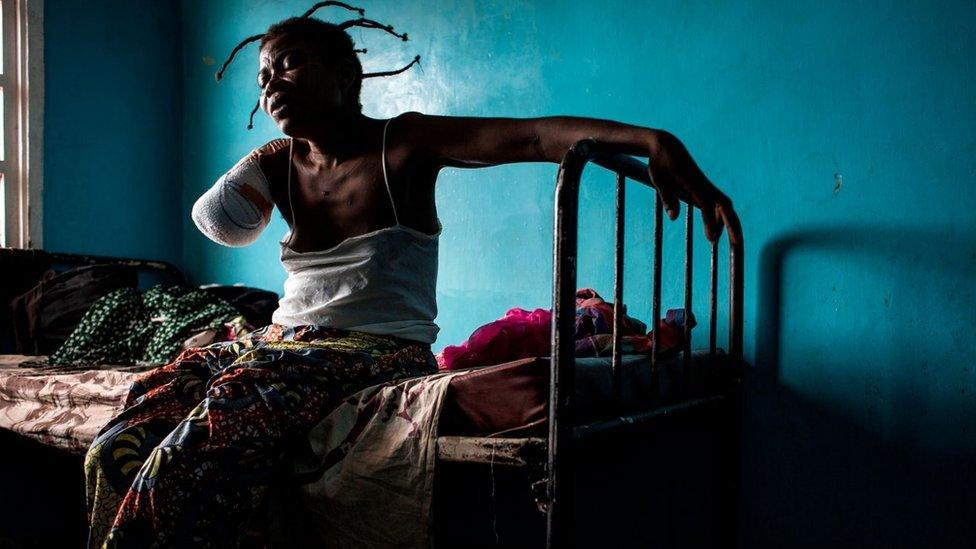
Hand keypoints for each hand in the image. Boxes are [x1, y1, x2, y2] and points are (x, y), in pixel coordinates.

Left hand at [646, 130, 740, 244]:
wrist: (666, 146)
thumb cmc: (660, 163)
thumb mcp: (658, 179)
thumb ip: (667, 198)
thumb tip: (672, 217)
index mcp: (693, 183)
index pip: (706, 205)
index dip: (710, 221)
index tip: (711, 238)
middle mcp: (704, 184)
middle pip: (725, 206)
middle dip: (733, 224)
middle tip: (737, 244)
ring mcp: (706, 185)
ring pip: (724, 205)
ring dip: (729, 223)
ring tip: (727, 243)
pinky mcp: (704, 187)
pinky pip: (717, 204)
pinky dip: (719, 217)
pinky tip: (714, 230)